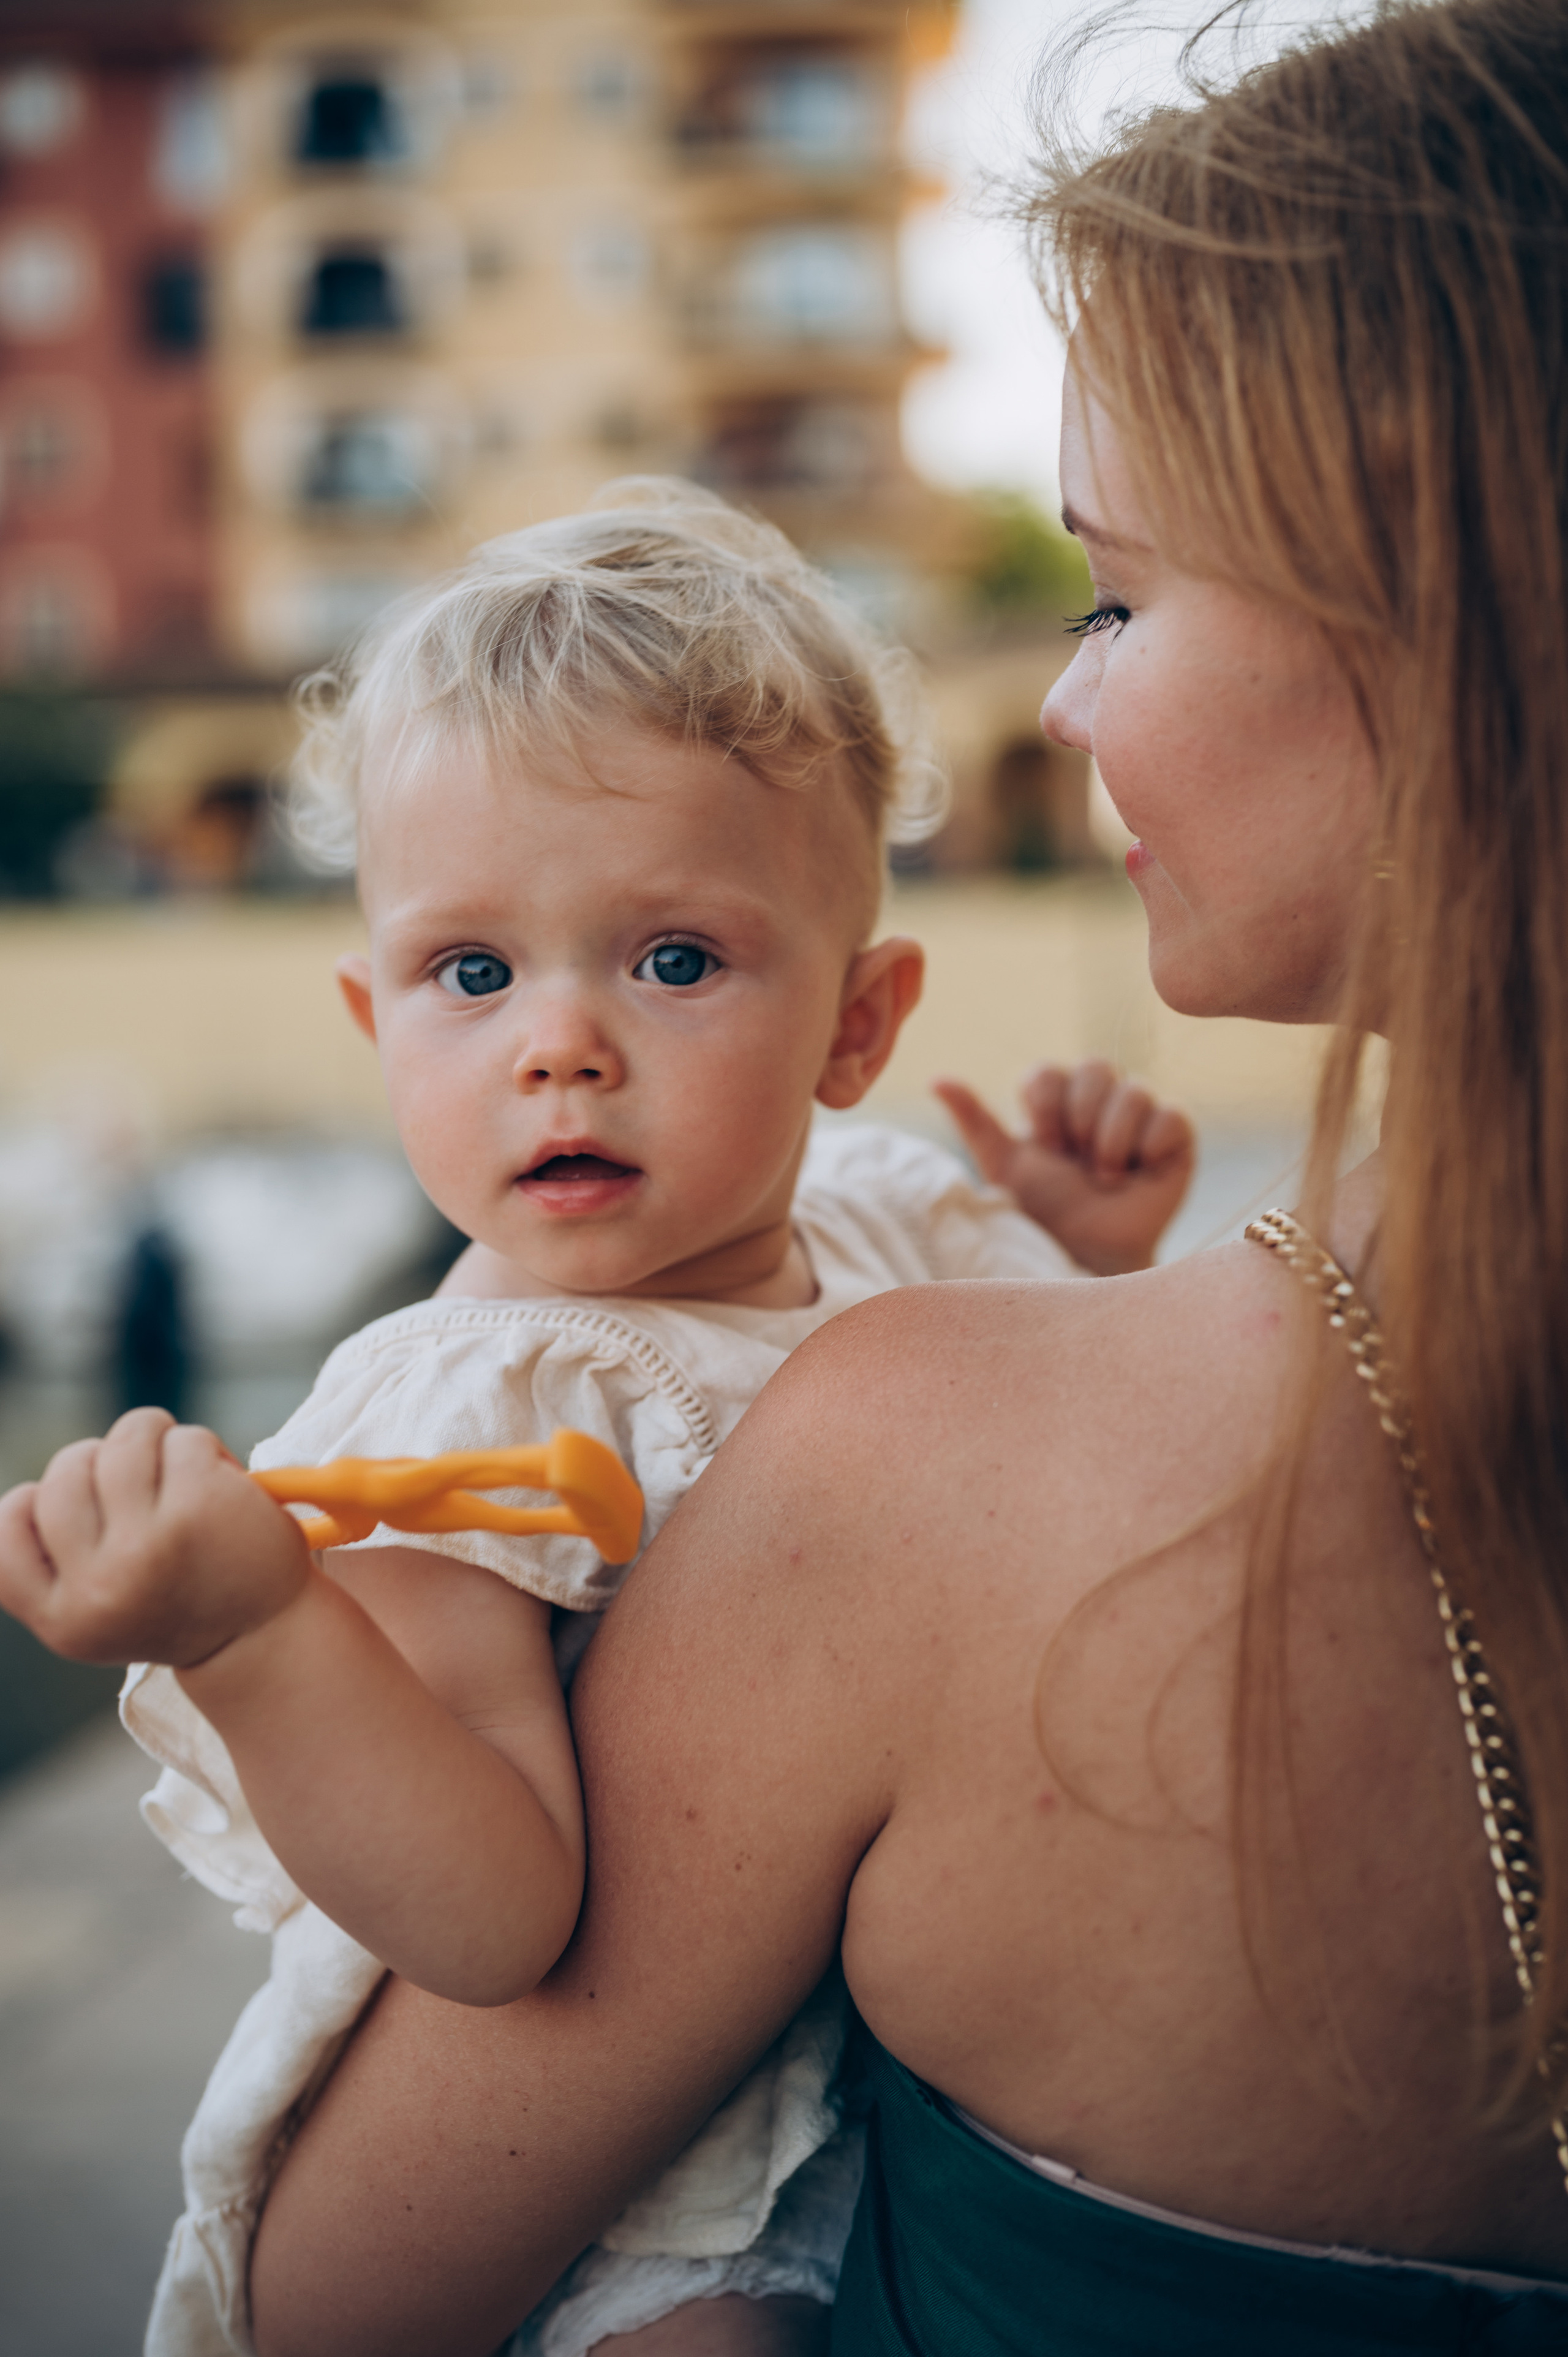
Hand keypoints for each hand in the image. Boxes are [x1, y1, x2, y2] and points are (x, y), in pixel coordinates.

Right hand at [0, 1408, 311, 1669]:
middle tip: (141, 1486)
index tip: (81, 1515)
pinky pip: (181, 1439)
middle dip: (103, 1460)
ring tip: (176, 1468)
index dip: (32, 1503)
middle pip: (66, 1472)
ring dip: (152, 1440)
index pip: (7, 1531)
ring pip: (122, 1441)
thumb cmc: (177, 1606)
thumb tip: (26, 1495)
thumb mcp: (98, 1612)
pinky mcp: (200, 1508)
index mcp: (63, 1619)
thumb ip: (55, 1565)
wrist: (266, 1637)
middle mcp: (98, 1589)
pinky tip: (216, 1482)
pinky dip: (199, 1448)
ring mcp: (148, 1547)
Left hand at [934, 1059, 1195, 1275]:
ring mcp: (1140, 1115)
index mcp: (1057, 1102)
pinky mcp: (1175, 1136)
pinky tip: (1137, 1174)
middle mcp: (1099, 1101)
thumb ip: (975, 1120)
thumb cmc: (1046, 1214)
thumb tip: (935, 1079)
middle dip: (1080, 1119)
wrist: (1089, 1256)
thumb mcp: (1005, 1167)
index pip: (1048, 1072)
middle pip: (1095, 1067)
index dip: (1045, 1110)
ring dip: (1110, 1140)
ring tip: (1105, 1178)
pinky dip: (1147, 1146)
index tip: (1045, 1149)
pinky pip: (1169, 1114)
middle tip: (1076, 1161)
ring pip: (1132, 1090)